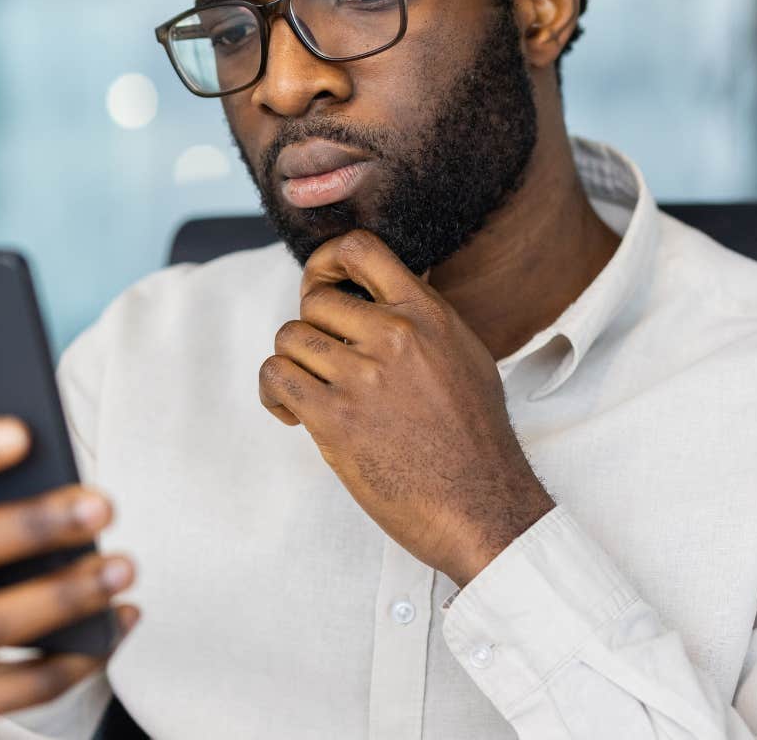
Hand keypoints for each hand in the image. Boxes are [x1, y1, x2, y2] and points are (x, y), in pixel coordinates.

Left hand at [258, 230, 553, 584]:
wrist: (482, 507)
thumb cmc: (475, 440)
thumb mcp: (464, 356)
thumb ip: (423, 320)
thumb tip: (384, 291)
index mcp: (427, 315)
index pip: (360, 249)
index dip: (326, 262)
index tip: (322, 285)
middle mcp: (395, 336)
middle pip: (314, 301)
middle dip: (310, 330)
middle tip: (321, 362)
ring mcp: (363, 376)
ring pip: (289, 337)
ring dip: (293, 365)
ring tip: (310, 393)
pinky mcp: (335, 418)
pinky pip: (276, 376)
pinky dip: (274, 393)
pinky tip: (294, 413)